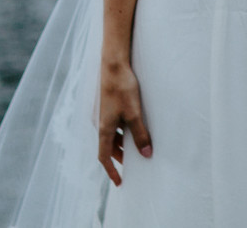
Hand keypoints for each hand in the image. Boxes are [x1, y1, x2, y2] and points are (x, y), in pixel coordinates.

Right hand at [97, 59, 151, 185]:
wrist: (113, 64)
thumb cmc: (123, 88)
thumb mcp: (135, 113)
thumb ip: (140, 134)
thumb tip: (146, 154)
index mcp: (104, 128)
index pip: (104, 157)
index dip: (112, 171)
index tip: (119, 183)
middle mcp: (99, 123)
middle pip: (107, 147)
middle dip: (118, 158)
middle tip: (132, 166)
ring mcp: (101, 113)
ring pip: (110, 135)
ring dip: (120, 144)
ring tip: (135, 147)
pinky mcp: (105, 104)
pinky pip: (112, 124)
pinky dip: (120, 132)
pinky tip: (132, 127)